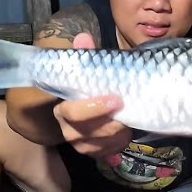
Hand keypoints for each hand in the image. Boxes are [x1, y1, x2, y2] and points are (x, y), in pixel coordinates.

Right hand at [52, 33, 132, 157]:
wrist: (102, 108)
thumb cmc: (96, 88)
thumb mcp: (94, 71)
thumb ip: (88, 57)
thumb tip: (83, 37)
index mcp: (63, 109)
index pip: (72, 113)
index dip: (93, 108)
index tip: (116, 99)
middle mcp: (68, 130)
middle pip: (87, 133)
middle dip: (110, 124)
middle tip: (126, 111)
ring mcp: (81, 145)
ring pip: (100, 145)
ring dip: (117, 134)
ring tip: (128, 119)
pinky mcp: (95, 154)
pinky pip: (108, 153)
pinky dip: (119, 144)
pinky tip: (127, 132)